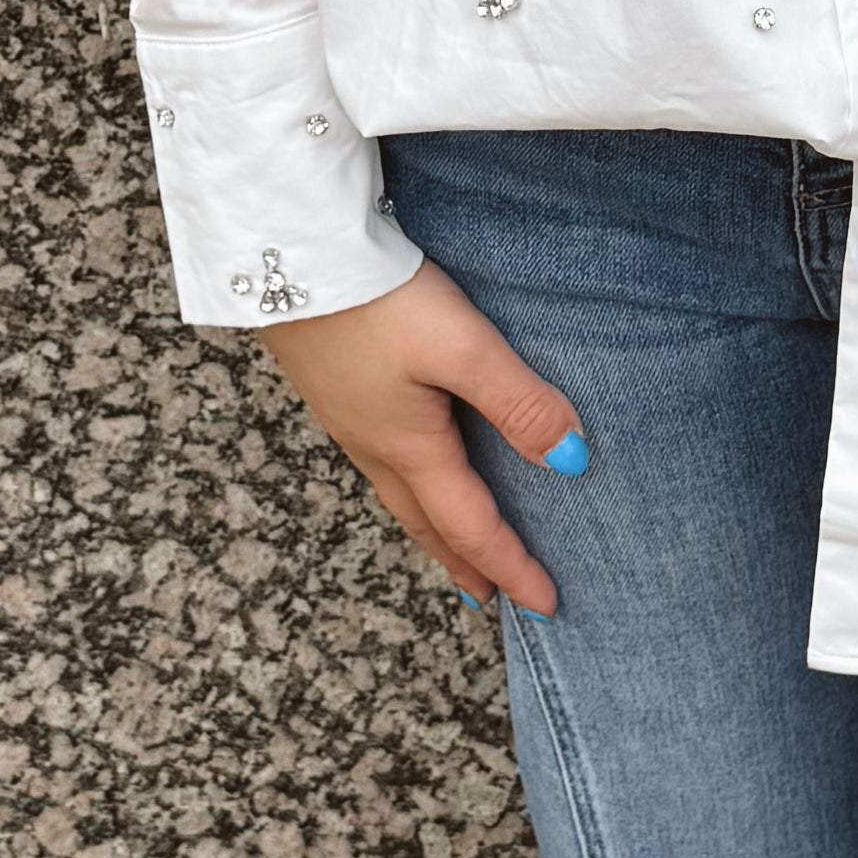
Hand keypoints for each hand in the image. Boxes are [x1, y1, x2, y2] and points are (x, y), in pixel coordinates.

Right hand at [253, 262, 582, 612]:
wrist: (284, 252)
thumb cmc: (376, 300)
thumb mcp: (462, 348)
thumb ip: (518, 402)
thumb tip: (573, 462)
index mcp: (408, 447)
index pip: (471, 525)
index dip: (511, 566)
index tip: (546, 605)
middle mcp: (373, 444)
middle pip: (426, 523)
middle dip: (463, 563)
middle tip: (490, 598)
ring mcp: (347, 417)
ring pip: (399, 494)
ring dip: (432, 528)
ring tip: (454, 544)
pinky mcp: (333, 385)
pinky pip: (379, 460)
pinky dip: (408, 486)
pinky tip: (410, 462)